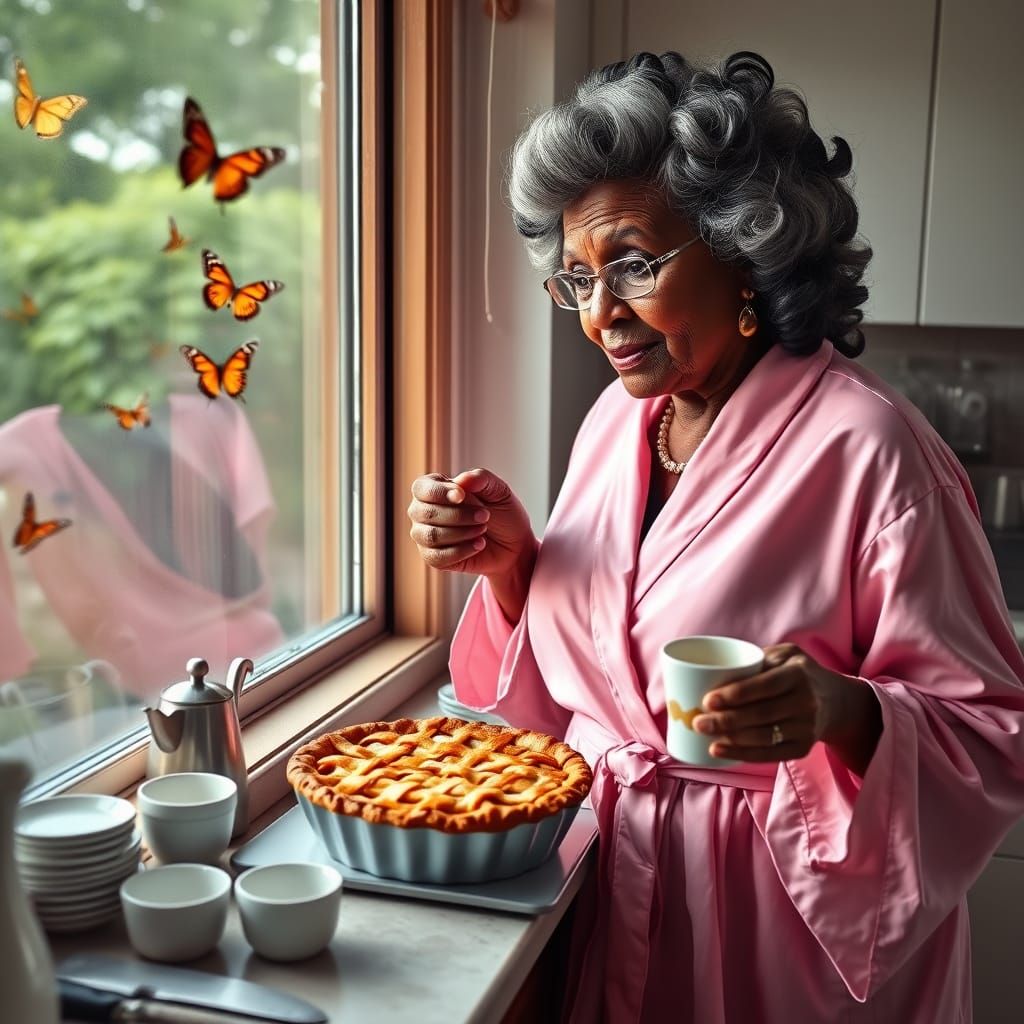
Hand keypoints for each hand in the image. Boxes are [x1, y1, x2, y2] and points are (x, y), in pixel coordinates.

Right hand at [407, 468, 534, 576]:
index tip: (462, 496)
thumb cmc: (501, 513)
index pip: (422, 488)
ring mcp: (425, 536)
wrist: (514, 544)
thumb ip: (481, 479)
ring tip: (483, 529)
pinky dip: (462, 551)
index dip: (439, 492)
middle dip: (458, 515)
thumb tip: (461, 480)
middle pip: (426, 513)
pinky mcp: (433, 558)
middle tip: (485, 515)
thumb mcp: (498, 490)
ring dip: (462, 533)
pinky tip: (479, 544)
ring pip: (431, 536)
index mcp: (434, 488)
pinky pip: (438, 557)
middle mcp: (423, 511)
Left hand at [690, 643, 879, 766]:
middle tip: (698, 721)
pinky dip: (742, 754)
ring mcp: (807, 728)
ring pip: (763, 737)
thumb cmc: (798, 672)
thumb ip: (757, 658)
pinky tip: (719, 750)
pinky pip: (769, 754)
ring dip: (731, 739)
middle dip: (726, 720)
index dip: (736, 694)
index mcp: (798, 674)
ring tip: (704, 735)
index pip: (764, 686)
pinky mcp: (802, 748)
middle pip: (761, 714)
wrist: (835, 702)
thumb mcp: (785, 654)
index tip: (708, 700)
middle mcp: (806, 702)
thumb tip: (716, 670)